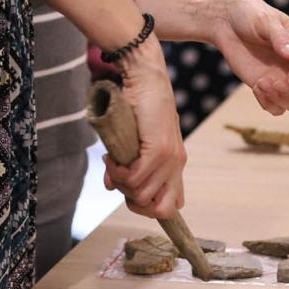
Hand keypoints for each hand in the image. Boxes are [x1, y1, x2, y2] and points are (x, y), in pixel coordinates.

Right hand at [101, 40, 185, 218]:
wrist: (146, 78)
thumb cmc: (139, 106)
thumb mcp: (134, 142)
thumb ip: (127, 167)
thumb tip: (110, 187)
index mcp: (175, 164)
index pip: (173, 205)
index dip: (149, 208)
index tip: (130, 193)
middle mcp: (177, 164)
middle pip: (159, 209)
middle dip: (135, 202)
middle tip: (120, 181)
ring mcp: (170, 158)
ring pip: (142, 194)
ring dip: (121, 183)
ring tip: (113, 163)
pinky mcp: (158, 149)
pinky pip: (135, 178)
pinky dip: (118, 173)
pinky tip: (111, 158)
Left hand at [208, 0, 288, 113]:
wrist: (228, 23)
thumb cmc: (250, 15)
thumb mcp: (265, 20)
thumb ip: (280, 37)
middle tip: (275, 84)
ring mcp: (284, 80)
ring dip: (280, 100)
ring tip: (261, 83)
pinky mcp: (269, 89)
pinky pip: (277, 109)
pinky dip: (268, 104)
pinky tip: (256, 87)